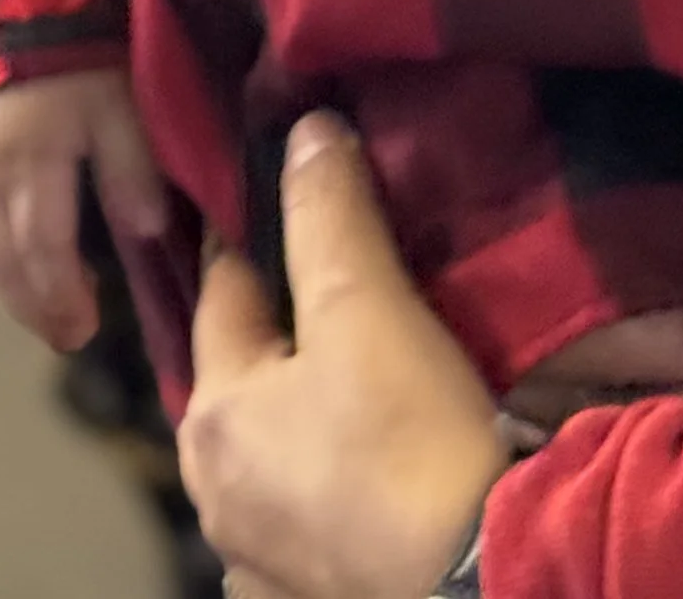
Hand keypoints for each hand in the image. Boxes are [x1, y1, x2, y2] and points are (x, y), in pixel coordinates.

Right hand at [0, 65, 168, 353]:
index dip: (61, 295)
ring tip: (45, 316)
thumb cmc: (83, 55)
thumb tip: (148, 232)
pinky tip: (12, 272)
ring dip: (11, 291)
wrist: (21, 3)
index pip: (41, 249)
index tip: (87, 328)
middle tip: (68, 337)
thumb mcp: (120, 104)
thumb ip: (132, 167)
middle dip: (35, 306)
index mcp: (32, 166)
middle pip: (4, 261)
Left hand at [184, 115, 502, 598]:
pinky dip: (326, 490)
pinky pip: (303, 521)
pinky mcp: (304, 596)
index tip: (299, 198)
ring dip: (303, 420)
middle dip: (283, 335)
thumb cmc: (405, 437)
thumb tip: (301, 130)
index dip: (258, 236)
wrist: (471, 580)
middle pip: (242, 381)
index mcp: (211, 416)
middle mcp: (214, 495)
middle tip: (349, 291)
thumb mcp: (366, 305)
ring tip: (367, 384)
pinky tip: (371, 474)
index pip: (222, 290)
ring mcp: (256, 560)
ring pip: (271, 457)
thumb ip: (326, 212)